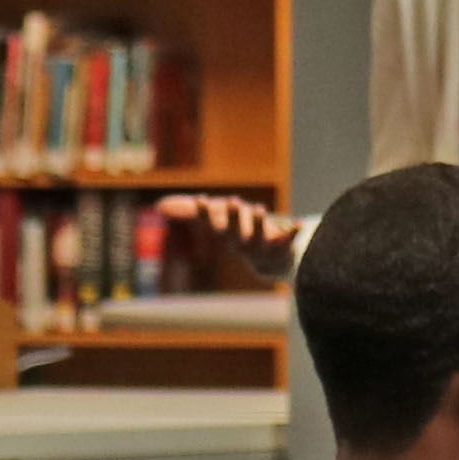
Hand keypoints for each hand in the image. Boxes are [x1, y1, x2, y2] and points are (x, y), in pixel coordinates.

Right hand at [156, 191, 297, 262]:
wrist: (270, 261)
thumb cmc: (241, 233)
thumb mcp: (218, 220)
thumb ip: (193, 212)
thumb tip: (160, 205)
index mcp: (226, 234)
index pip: (212, 223)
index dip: (206, 213)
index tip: (202, 199)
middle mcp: (242, 241)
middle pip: (235, 231)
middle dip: (234, 217)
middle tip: (235, 201)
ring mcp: (262, 246)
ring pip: (259, 236)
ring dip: (259, 224)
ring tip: (260, 209)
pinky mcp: (281, 246)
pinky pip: (288, 241)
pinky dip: (293, 233)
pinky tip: (298, 224)